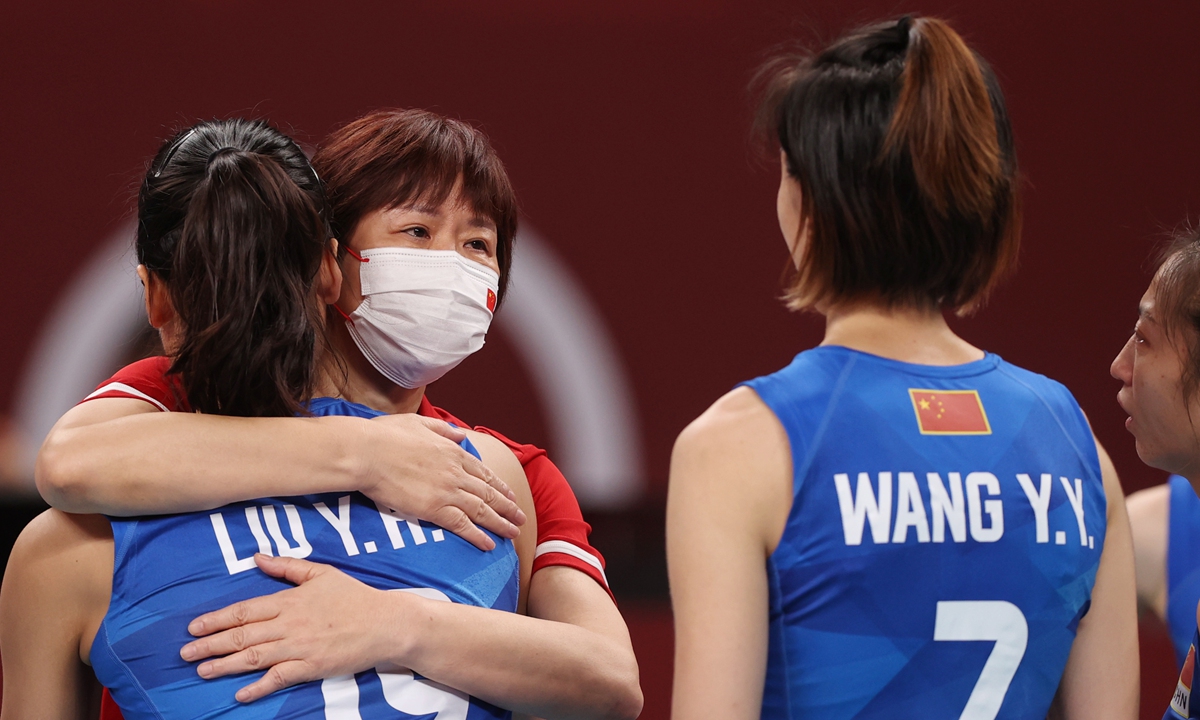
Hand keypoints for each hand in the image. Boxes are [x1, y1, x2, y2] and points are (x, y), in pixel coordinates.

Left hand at [180, 555, 417, 701]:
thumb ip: (286, 567)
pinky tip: (240, 694)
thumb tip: (257, 557)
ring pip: (254, 657)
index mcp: (289, 600)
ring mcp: (300, 647)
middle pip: (242, 635)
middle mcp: (289, 624)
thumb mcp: (321, 573)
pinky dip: (259, 687)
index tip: (194, 627)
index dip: (216, 619)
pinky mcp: (312, 667)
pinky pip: (279, 678)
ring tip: (203, 671)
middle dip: (210, 645)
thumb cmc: (354, 597)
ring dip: (225, 665)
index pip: (244, 610)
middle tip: (185, 654)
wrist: (385, 623)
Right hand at [362, 414, 525, 549]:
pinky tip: (488, 545)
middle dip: (507, 508)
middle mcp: (456, 472)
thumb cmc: (385, 435)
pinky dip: (477, 536)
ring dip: (500, 523)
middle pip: (488, 493)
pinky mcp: (434, 509)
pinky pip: (462, 525)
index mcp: (452, 452)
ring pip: (481, 510)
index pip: (482, 473)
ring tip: (513, 533)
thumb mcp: (419, 423)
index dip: (499, 486)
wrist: (367, 452)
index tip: (510, 495)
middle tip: (520, 519)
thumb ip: (443, 429)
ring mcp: (447, 491)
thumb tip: (460, 433)